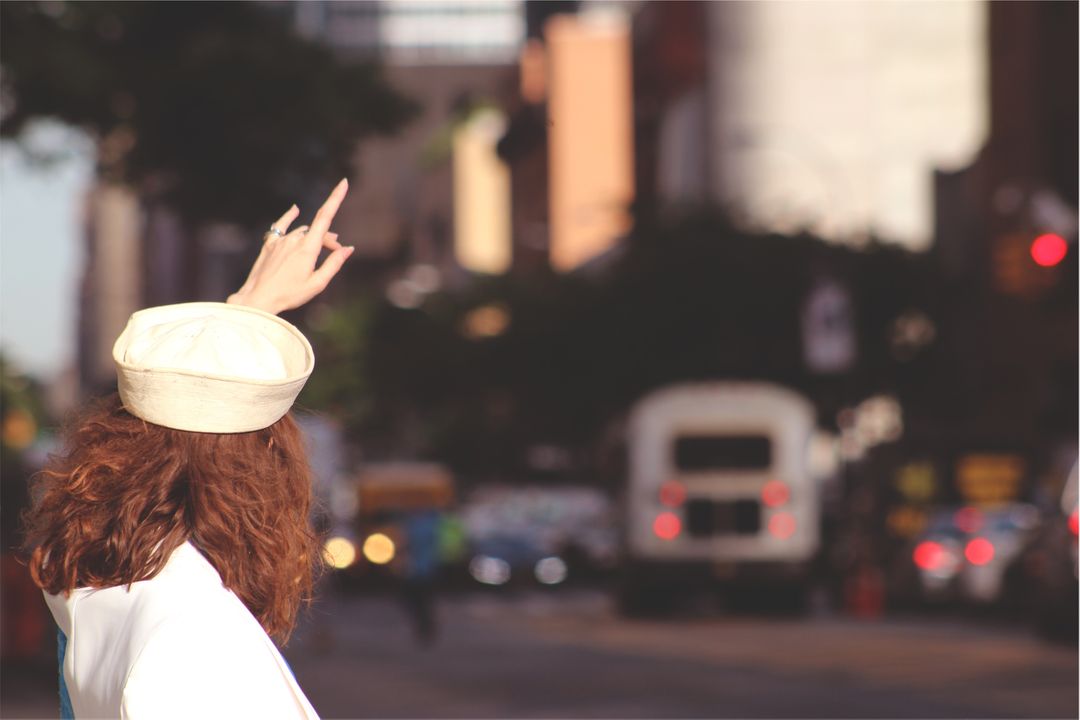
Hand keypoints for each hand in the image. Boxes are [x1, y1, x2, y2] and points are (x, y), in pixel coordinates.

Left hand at [227, 179, 354, 314]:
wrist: (258, 299)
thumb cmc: (290, 295)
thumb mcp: (317, 283)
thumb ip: (334, 264)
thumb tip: (348, 248)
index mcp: (308, 249)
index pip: (325, 217)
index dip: (335, 198)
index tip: (343, 182)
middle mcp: (294, 239)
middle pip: (317, 231)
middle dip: (329, 239)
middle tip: (336, 252)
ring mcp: (280, 241)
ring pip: (302, 232)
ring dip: (313, 238)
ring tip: (317, 253)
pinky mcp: (270, 244)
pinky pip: (282, 226)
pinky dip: (290, 217)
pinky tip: (295, 209)